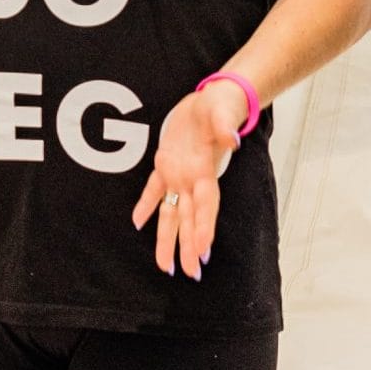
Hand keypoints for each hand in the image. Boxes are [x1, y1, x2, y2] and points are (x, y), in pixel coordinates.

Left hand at [129, 84, 246, 279]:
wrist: (214, 97)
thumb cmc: (220, 105)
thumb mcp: (222, 110)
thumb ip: (225, 126)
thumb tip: (232, 139)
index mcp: (205, 170)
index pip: (206, 205)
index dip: (204, 228)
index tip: (202, 252)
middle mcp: (192, 178)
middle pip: (191, 217)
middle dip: (189, 246)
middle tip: (190, 272)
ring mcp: (179, 173)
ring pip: (173, 211)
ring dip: (169, 237)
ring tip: (167, 265)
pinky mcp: (166, 163)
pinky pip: (154, 189)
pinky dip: (146, 205)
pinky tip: (138, 222)